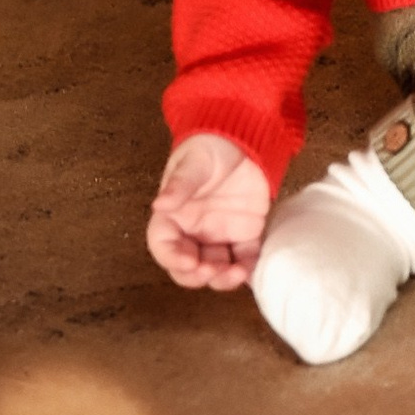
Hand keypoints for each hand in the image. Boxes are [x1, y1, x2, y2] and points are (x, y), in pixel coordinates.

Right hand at [148, 133, 271, 290]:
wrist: (244, 137)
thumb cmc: (209, 147)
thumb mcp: (193, 162)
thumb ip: (179, 185)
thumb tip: (159, 204)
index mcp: (173, 217)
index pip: (164, 245)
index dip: (172, 258)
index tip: (188, 262)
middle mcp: (194, 232)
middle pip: (188, 266)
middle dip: (198, 275)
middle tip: (212, 271)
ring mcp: (220, 235)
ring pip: (217, 268)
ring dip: (224, 277)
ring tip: (238, 273)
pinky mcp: (246, 233)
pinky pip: (246, 258)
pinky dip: (249, 269)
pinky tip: (254, 272)